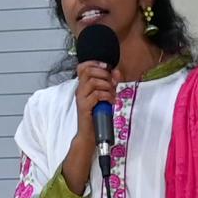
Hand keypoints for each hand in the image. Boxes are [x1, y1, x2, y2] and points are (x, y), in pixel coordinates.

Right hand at [62, 61, 117, 192]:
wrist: (90, 135)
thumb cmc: (97, 116)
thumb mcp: (104, 97)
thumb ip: (109, 84)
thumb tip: (117, 72)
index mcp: (83, 86)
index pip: (83, 66)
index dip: (95, 63)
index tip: (107, 67)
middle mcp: (80, 90)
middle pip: (89, 71)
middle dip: (105, 75)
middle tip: (112, 84)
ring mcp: (81, 98)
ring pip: (94, 82)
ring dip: (107, 86)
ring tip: (112, 94)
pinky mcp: (84, 107)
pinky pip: (97, 94)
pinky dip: (107, 96)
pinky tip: (111, 102)